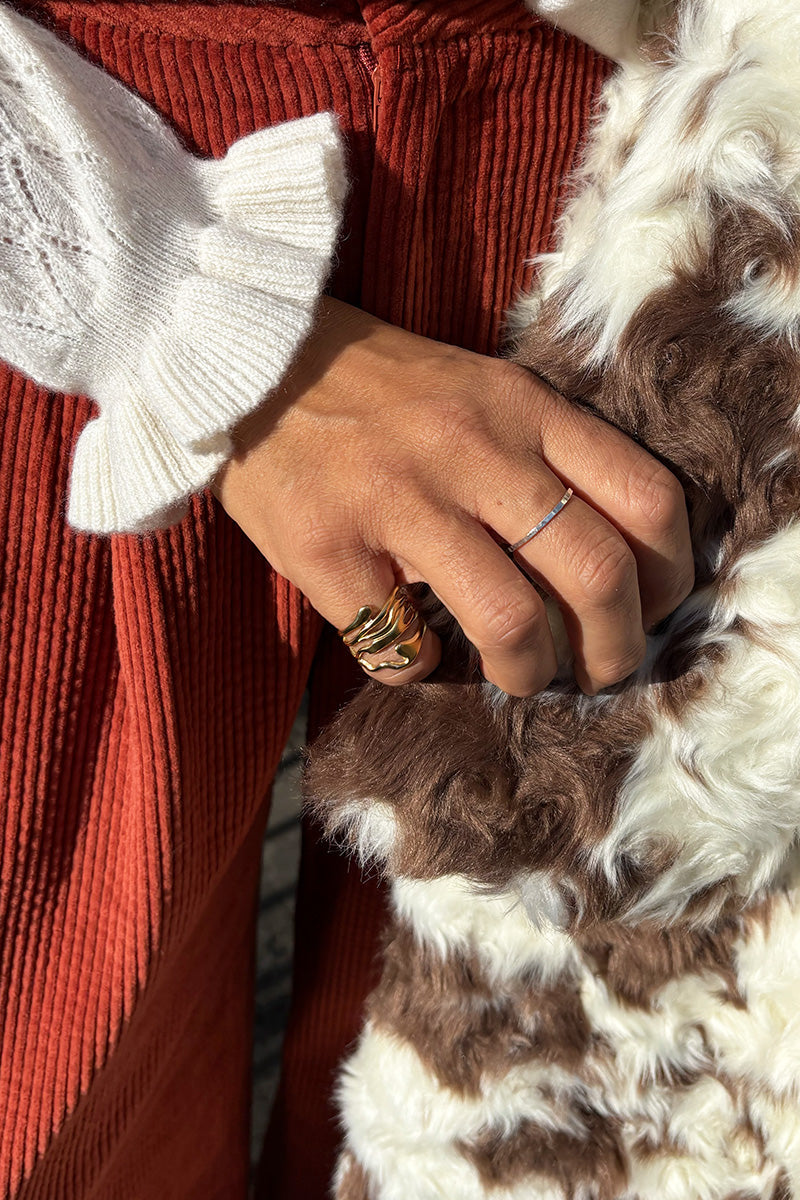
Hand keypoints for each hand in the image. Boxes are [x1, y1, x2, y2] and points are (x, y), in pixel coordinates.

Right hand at [212, 298, 693, 696]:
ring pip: (510, 622)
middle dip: (615, 648)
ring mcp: (397, 499)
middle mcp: (472, 450)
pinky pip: (400, 646)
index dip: (670, 574)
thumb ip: (549, 455)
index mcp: (523, 408)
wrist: (253, 360)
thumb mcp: (485, 391)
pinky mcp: (327, 547)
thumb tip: (615, 562)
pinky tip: (415, 648)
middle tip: (600, 672)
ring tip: (518, 676)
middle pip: (594, 573)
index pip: (645, 497)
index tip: (654, 608)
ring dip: (528, 672)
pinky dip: (419, 667)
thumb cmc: (383, 390)